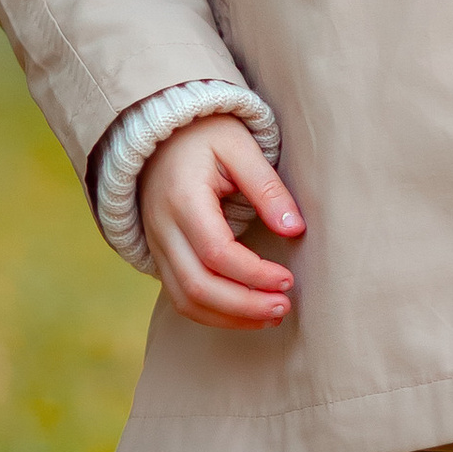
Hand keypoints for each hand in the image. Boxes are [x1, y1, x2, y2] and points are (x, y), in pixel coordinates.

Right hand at [138, 115, 304, 328]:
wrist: (160, 134)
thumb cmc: (206, 135)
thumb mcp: (240, 147)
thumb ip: (267, 187)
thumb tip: (295, 230)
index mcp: (182, 198)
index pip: (215, 251)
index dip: (253, 273)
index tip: (288, 279)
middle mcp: (163, 228)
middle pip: (197, 286)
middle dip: (244, 306)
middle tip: (284, 307)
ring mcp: (157, 245)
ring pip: (185, 299)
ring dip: (229, 317)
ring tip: (271, 316)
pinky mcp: (161, 256)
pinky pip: (180, 296)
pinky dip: (212, 313)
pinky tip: (245, 313)